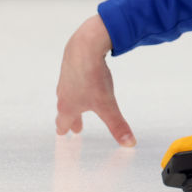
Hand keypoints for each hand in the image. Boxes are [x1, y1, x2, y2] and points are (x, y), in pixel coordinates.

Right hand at [55, 15, 135, 146]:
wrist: (85, 47)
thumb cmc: (92, 78)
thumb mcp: (108, 105)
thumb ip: (117, 125)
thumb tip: (129, 144)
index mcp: (68, 106)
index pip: (63, 123)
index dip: (65, 130)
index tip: (64, 134)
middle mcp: (63, 94)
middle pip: (65, 110)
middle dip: (71, 119)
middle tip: (75, 127)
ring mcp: (66, 79)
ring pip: (68, 94)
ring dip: (74, 102)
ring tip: (80, 105)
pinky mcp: (71, 65)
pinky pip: (73, 79)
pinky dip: (77, 85)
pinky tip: (84, 81)